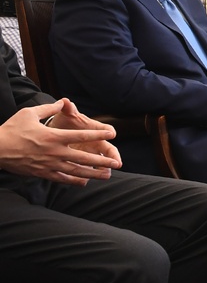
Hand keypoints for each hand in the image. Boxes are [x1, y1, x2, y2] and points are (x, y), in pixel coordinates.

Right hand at [0, 99, 121, 185]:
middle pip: (84, 158)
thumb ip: (49, 108)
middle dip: (102, 161)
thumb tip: (63, 101)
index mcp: (53, 136)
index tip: (113, 133)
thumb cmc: (12, 130)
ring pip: (76, 171)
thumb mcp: (29, 113)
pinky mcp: (43, 173)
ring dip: (93, 173)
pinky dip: (75, 181)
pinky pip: (62, 179)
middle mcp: (55, 152)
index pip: (82, 135)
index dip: (99, 134)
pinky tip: (85, 182)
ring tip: (107, 175)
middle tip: (117, 163)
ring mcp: (49, 165)